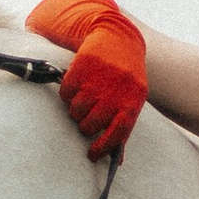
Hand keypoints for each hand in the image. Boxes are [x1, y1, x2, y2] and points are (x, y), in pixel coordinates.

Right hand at [24, 0, 148, 158]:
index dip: (103, 147)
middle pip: (91, 124)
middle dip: (85, 127)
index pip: (117, 133)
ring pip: (76, 110)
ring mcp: (98, 79)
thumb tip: (118, 160)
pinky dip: (66, 94)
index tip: (91, 154)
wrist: (119, 38)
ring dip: (75, 111)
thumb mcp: (132, 99)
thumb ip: (123, 127)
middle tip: (85, 120)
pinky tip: (75, 87)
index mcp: (132, 101)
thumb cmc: (126, 76)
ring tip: (81, 102)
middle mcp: (116, 91)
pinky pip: (65, 93)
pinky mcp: (82, 67)